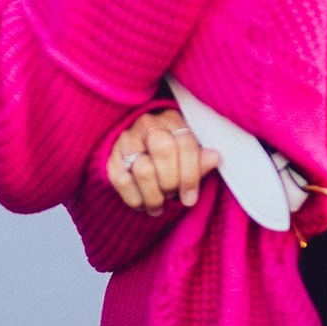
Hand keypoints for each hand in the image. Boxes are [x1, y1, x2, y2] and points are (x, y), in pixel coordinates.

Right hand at [106, 110, 220, 216]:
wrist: (139, 152)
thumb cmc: (171, 155)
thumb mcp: (188, 154)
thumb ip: (200, 158)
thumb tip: (216, 157)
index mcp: (172, 118)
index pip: (185, 142)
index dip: (190, 174)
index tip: (191, 199)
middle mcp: (148, 124)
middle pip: (163, 150)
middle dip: (171, 182)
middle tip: (173, 196)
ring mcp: (126, 138)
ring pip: (143, 169)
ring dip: (154, 196)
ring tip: (159, 206)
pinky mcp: (111, 156)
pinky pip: (122, 181)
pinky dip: (135, 199)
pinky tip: (143, 205)